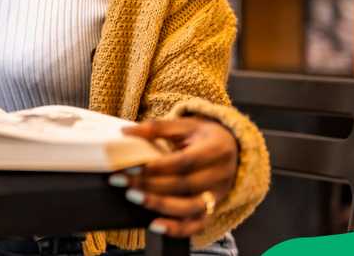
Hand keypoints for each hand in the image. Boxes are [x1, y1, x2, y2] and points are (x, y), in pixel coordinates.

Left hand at [111, 117, 238, 238]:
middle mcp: (221, 175)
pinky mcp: (212, 210)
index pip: (184, 162)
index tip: (130, 166)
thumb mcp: (185, 125)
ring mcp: (218, 195)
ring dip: (159, 205)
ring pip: (190, 207)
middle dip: (149, 185)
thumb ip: (157, 128)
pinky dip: (176, 229)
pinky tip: (154, 226)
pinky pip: (196, 225)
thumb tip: (125, 132)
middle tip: (121, 181)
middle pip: (184, 185)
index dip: (157, 167)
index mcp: (216, 150)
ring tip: (133, 197)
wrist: (231, 148)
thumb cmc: (204, 135)